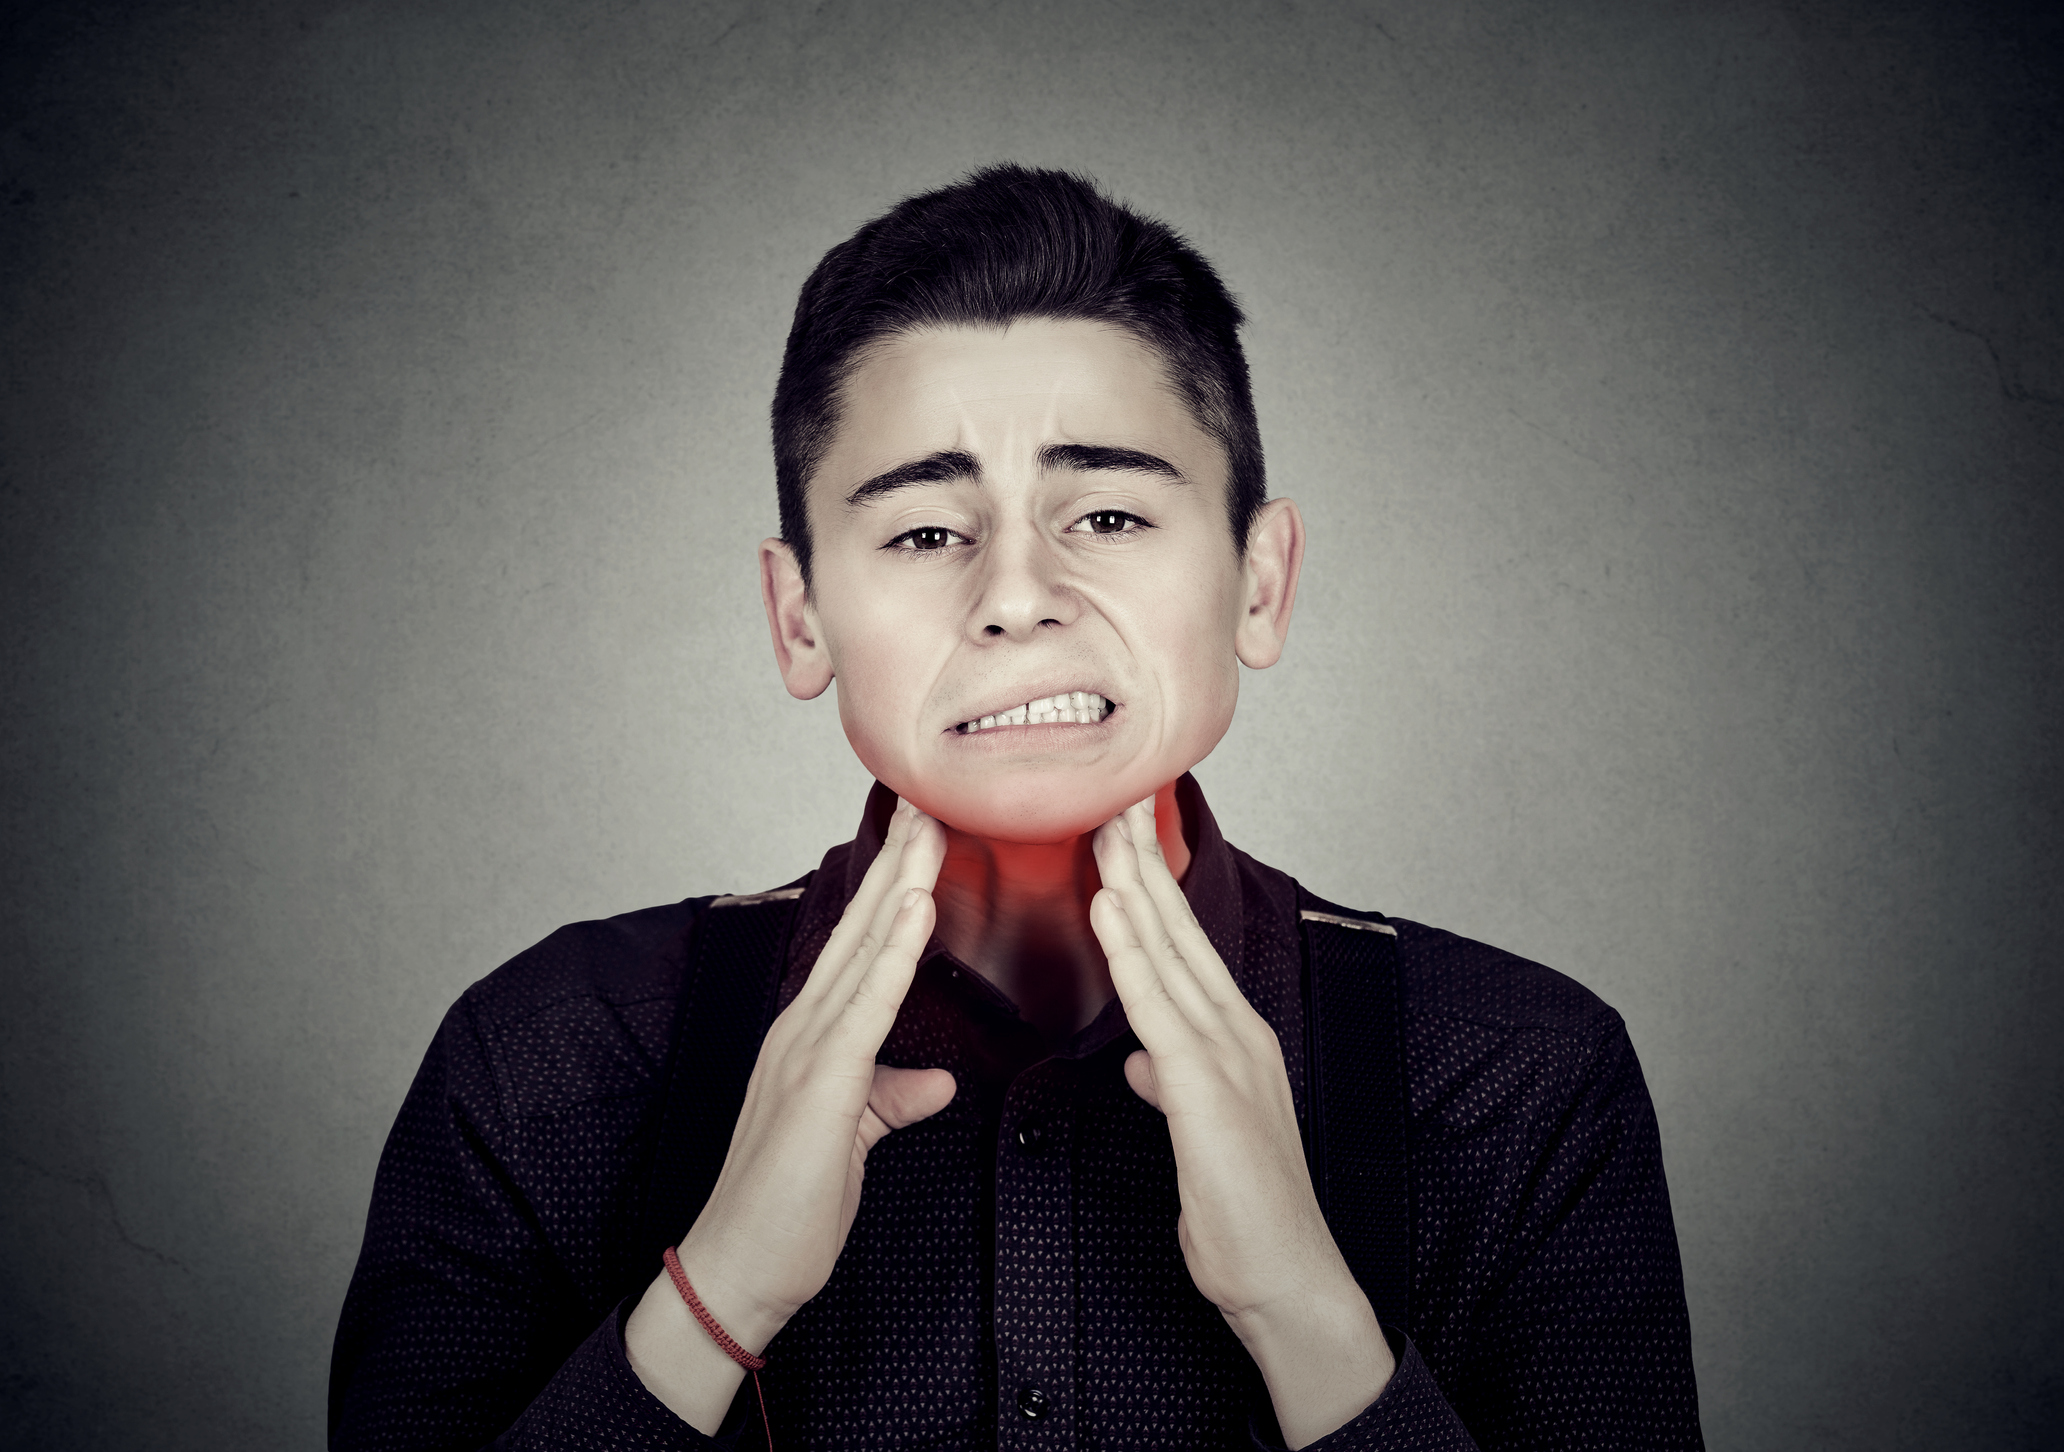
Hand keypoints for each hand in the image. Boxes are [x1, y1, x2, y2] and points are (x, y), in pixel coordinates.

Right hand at [627, 798, 955, 1428]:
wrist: (739, 1271)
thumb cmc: (789, 1208)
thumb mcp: (855, 1138)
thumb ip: (891, 1098)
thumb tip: (936, 1081)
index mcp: (812, 1035)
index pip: (861, 944)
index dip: (893, 885)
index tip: (924, 834)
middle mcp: (802, 1027)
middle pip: (859, 927)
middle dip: (897, 861)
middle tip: (930, 797)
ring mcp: (804, 1051)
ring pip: (862, 950)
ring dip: (899, 885)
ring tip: (931, 828)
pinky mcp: (818, 1085)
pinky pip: (866, 1006)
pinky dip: (893, 953)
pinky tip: (916, 910)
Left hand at [1091, 794, 1393, 1446]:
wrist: (1288, 1282)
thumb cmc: (1246, 1218)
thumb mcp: (1199, 1137)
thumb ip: (1173, 1087)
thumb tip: (1145, 1061)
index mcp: (1232, 1042)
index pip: (1182, 949)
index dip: (1150, 890)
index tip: (1121, 838)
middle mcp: (1237, 1035)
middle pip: (1180, 932)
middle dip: (1143, 863)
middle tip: (1111, 797)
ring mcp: (1228, 1057)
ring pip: (1170, 954)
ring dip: (1134, 887)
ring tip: (1103, 829)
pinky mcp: (1209, 1090)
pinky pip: (1160, 1009)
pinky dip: (1133, 955)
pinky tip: (1110, 912)